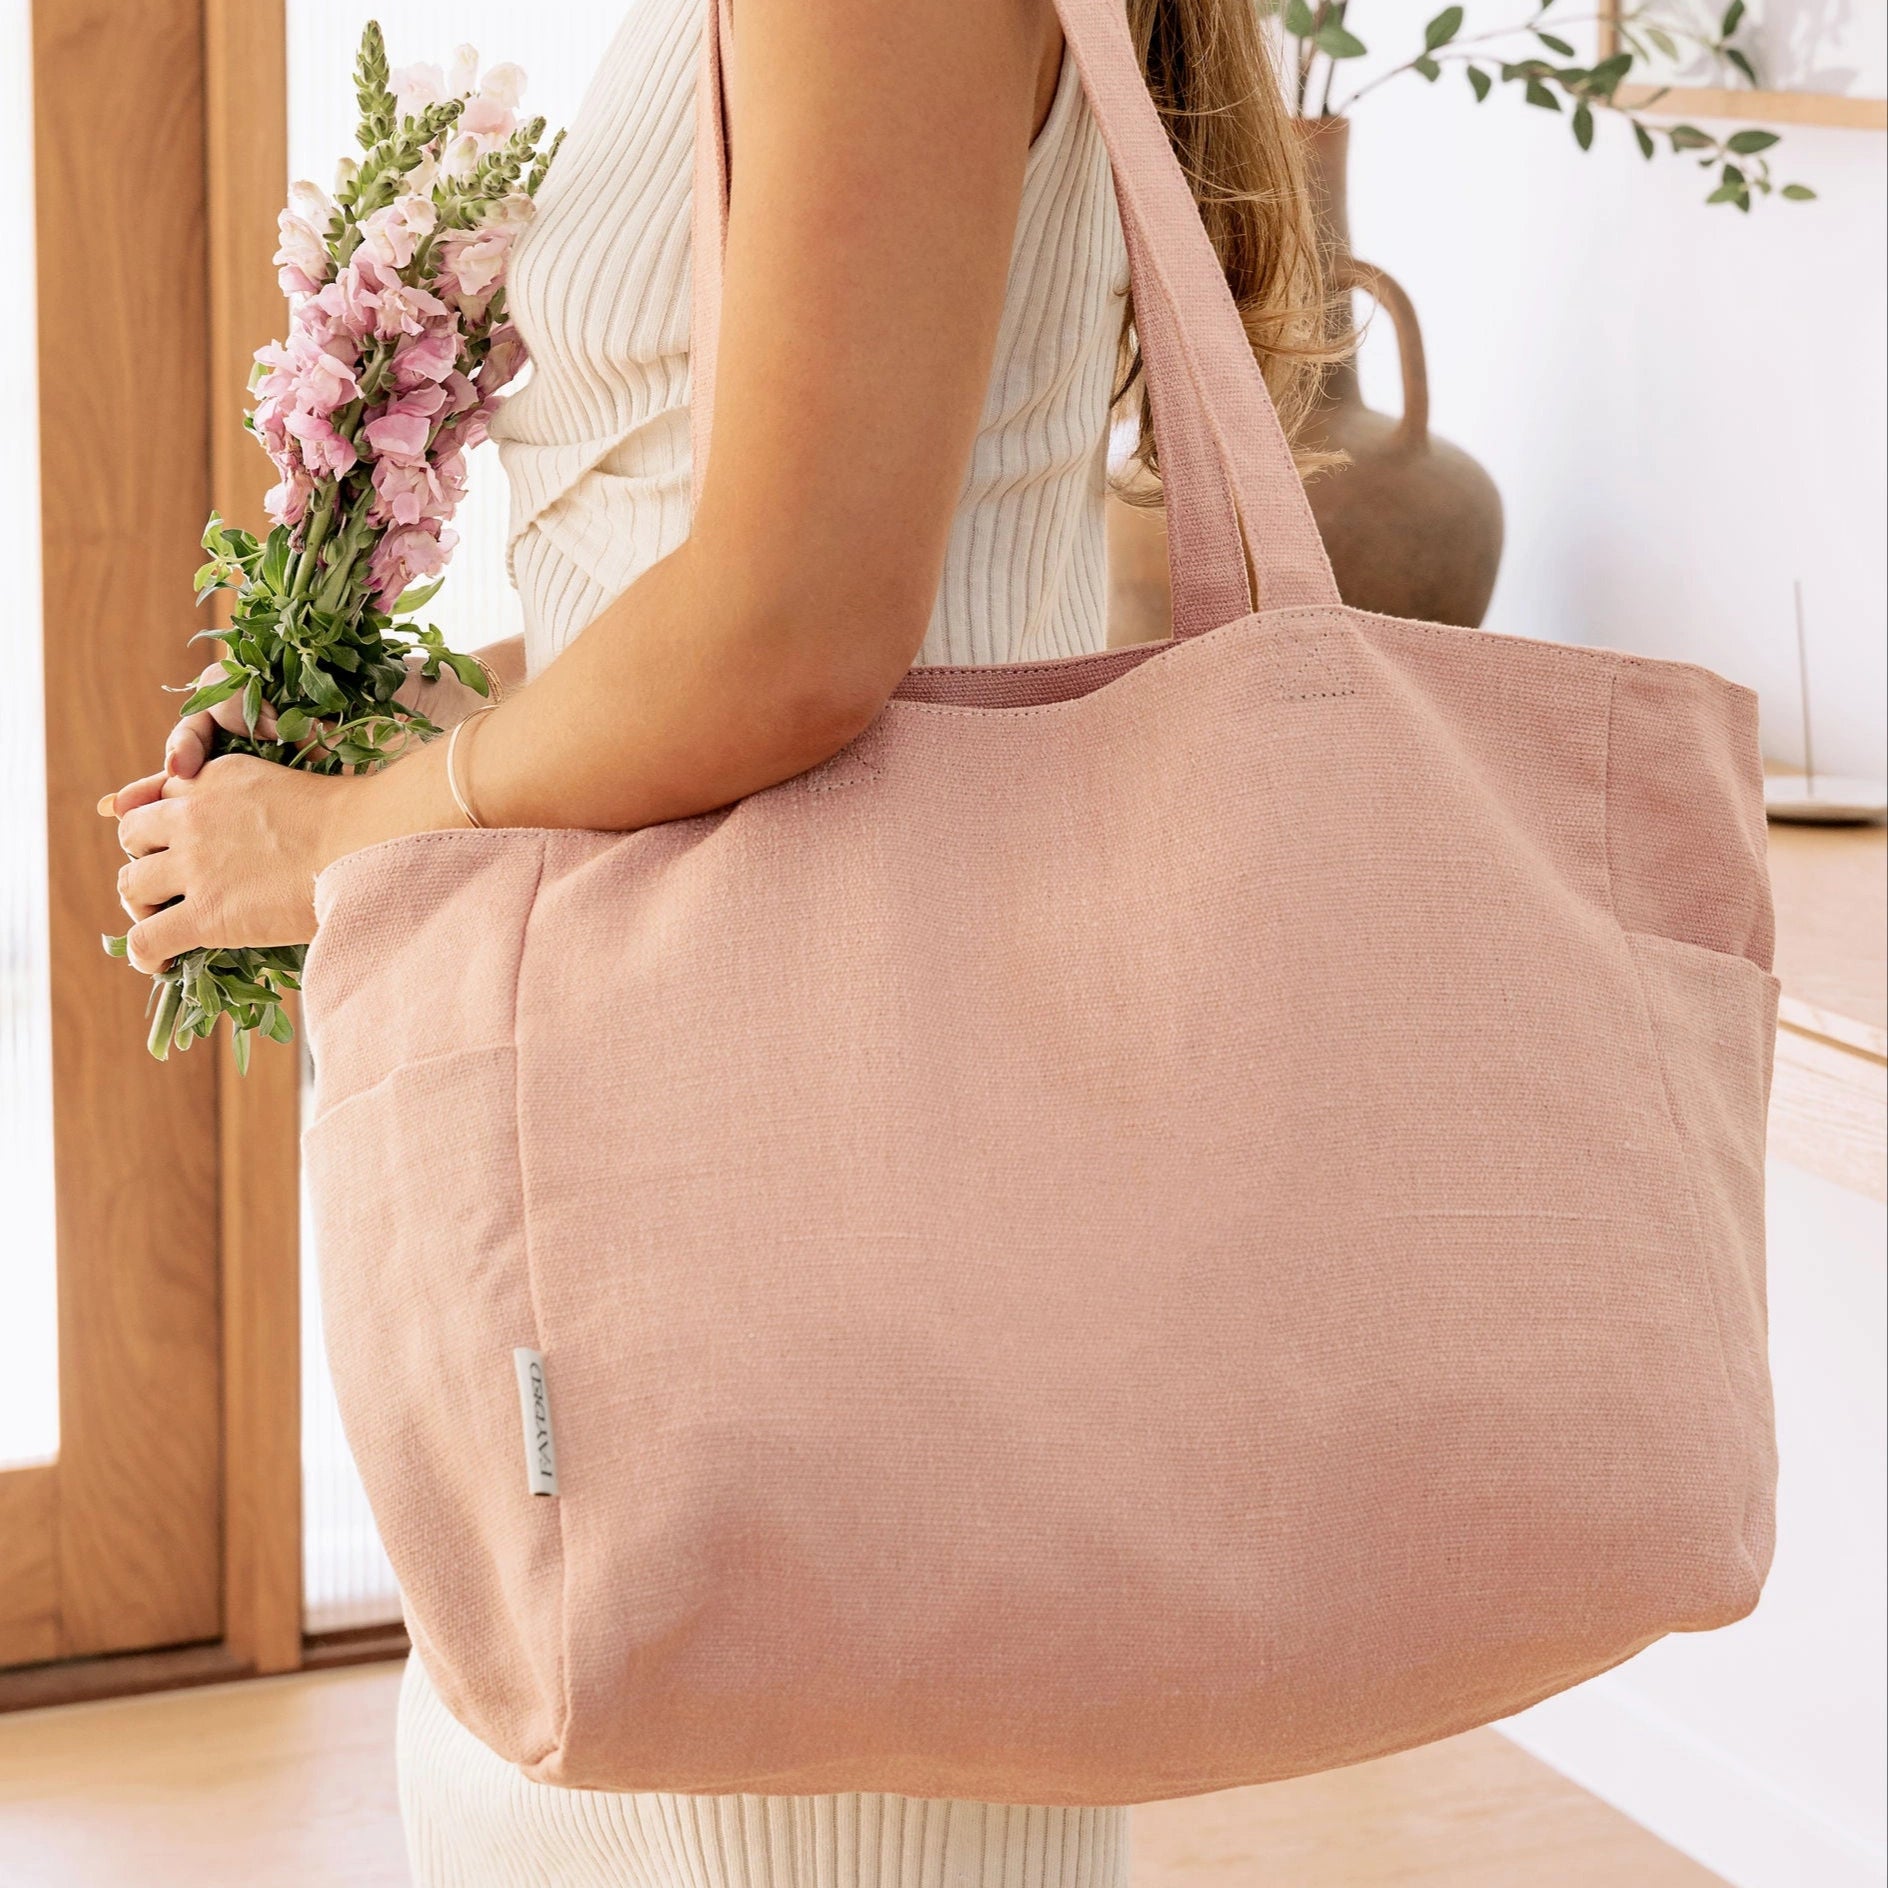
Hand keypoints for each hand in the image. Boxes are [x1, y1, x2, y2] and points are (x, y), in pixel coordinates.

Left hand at [104, 754, 349, 972]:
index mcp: (218, 777)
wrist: (372, 845)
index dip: (165, 824)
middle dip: (145, 859)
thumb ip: (263, 804)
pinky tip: (161, 963)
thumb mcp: (296, 787)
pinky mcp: (205, 912)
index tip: (175, 846)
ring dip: (142, 905)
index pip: (160, 794)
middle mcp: (194, 813)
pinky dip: (144, 954)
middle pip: (132, 834)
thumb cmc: (358, 824)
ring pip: (130, 885)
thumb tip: (265, 837)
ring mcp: (195, 863)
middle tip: (171, 885)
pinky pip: (146, 938)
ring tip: (166, 922)